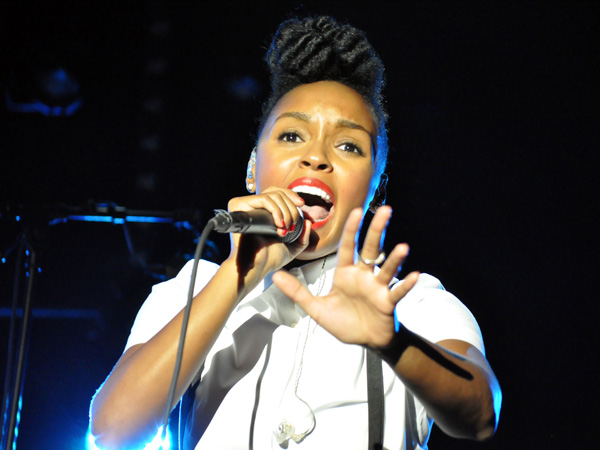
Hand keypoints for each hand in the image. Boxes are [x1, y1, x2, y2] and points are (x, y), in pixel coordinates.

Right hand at [226, 187, 311, 290]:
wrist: (257, 266)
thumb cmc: (270, 259)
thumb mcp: (293, 247)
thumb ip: (302, 236)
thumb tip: (308, 221)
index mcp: (264, 214)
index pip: (277, 193)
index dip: (291, 195)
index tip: (302, 205)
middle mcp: (254, 208)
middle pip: (275, 190)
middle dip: (291, 203)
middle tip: (294, 221)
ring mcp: (246, 206)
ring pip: (272, 195)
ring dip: (285, 210)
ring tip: (285, 227)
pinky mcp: (241, 207)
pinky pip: (264, 199)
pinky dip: (276, 210)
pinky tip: (279, 224)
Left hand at [272, 206, 418, 346]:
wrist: (366, 341)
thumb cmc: (344, 322)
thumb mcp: (317, 309)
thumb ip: (298, 292)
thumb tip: (275, 276)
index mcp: (346, 273)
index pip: (348, 247)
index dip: (352, 229)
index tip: (357, 210)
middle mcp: (364, 276)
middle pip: (370, 248)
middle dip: (376, 230)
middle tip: (386, 210)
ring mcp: (377, 288)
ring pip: (386, 269)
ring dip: (394, 259)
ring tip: (403, 247)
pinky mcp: (387, 303)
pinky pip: (397, 292)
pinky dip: (405, 285)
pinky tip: (414, 276)